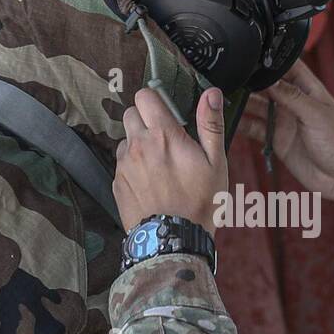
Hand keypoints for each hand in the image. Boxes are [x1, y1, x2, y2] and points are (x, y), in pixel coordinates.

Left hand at [114, 86, 226, 234]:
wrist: (173, 240)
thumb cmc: (199, 202)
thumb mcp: (216, 162)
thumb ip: (210, 124)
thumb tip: (211, 93)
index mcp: (164, 135)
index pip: (145, 96)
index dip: (155, 100)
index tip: (166, 112)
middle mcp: (139, 145)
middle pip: (130, 114)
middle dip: (145, 120)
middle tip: (164, 139)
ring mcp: (124, 165)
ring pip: (125, 140)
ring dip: (138, 145)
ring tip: (158, 165)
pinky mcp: (117, 183)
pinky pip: (121, 165)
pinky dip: (132, 168)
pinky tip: (150, 183)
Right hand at [240, 60, 333, 206]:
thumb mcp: (316, 114)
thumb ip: (292, 96)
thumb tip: (269, 80)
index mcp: (309, 90)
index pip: (288, 67)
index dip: (270, 59)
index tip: (250, 53)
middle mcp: (294, 103)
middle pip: (267, 86)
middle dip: (249, 82)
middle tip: (228, 77)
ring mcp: (284, 121)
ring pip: (258, 107)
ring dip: (243, 103)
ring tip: (223, 97)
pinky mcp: (277, 140)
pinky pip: (256, 129)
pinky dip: (243, 124)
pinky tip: (229, 119)